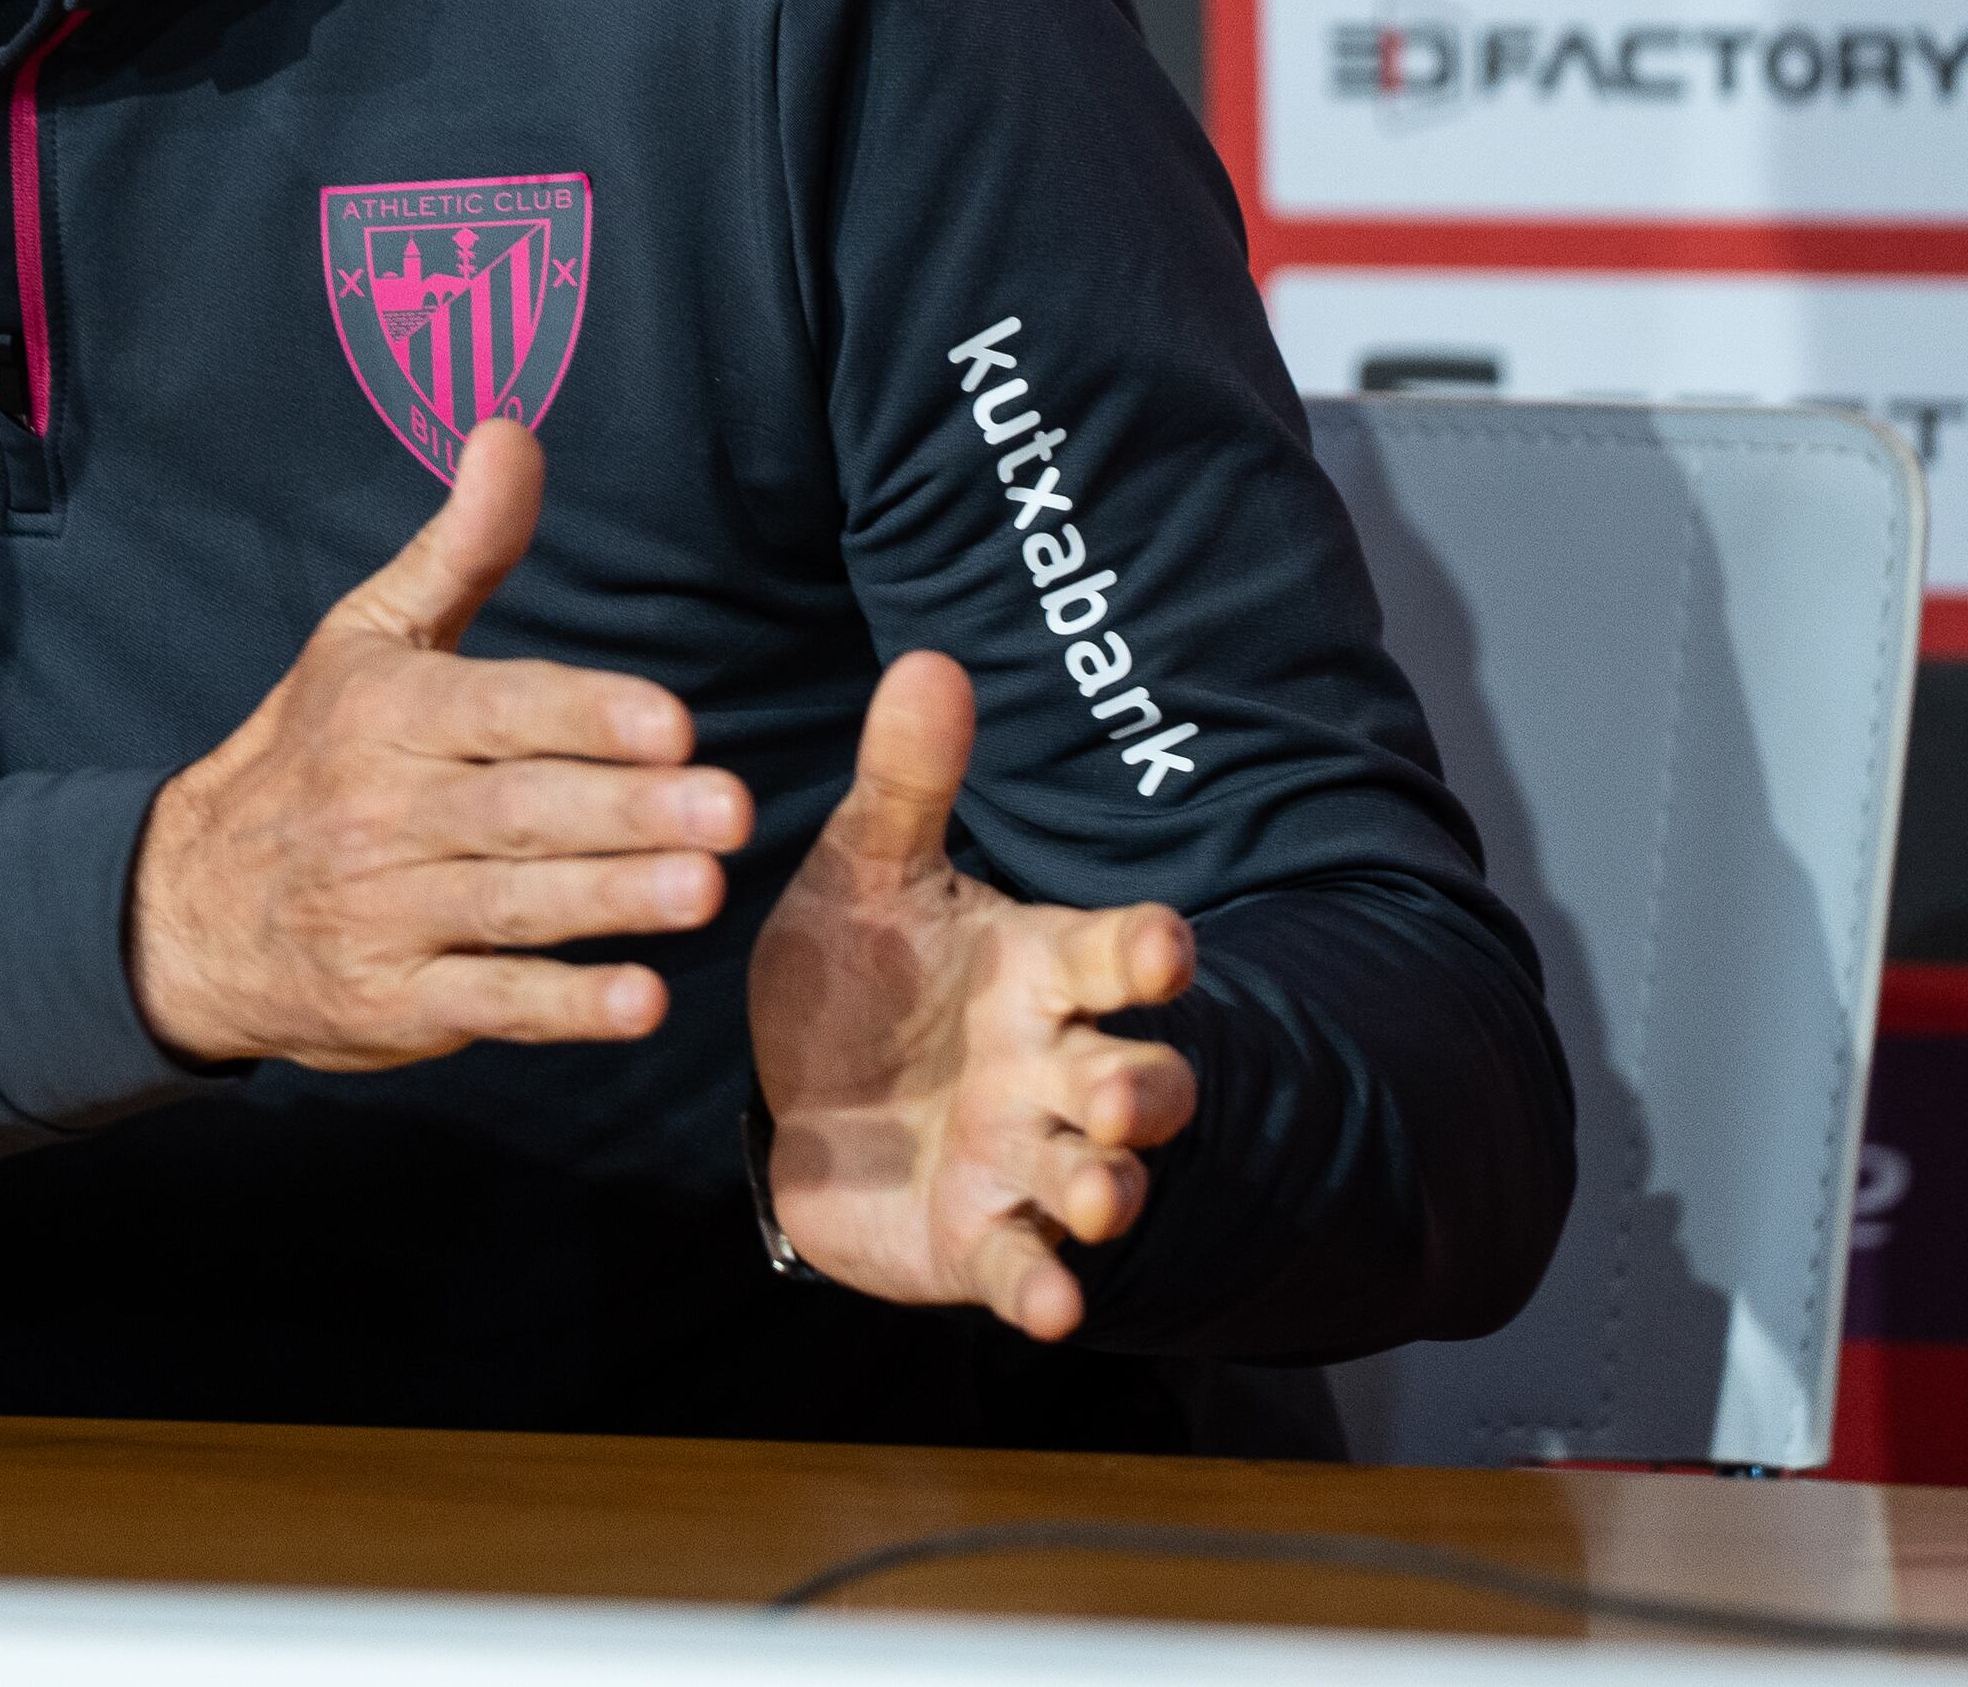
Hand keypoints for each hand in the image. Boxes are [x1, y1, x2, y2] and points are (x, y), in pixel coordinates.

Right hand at [129, 420, 749, 1070]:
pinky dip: (561, 1008)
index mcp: (385, 713)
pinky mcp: (396, 1002)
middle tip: (728, 809)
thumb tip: (510, 430)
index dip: (581, 714)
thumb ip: (461, 548)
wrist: (183, 908)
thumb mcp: (367, 639)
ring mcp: (386, 913)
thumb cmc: (308, 752)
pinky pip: (487, 1002)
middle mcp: (383, 811)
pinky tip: (640, 1001)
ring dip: (610, 902)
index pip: (494, 710)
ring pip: (510, 906)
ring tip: (705, 893)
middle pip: (516, 811)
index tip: (669, 720)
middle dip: (625, 811)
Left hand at [745, 650, 1197, 1333]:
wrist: (803, 1091)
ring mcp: (1025, 1159)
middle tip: (1122, 1093)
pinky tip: (1056, 1308)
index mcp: (1039, 969)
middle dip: (1139, 1088)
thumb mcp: (866, 869)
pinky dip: (1046, 1288)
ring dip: (1110, 1188)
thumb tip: (928, 660)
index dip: (1143, 953)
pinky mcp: (982, 1239)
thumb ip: (904, 781)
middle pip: (1132, 1078)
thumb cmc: (862, 970)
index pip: (1114, 954)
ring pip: (1099, 1176)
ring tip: (1100, 1192)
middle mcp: (1051, 1067)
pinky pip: (1026, 1267)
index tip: (1163, 945)